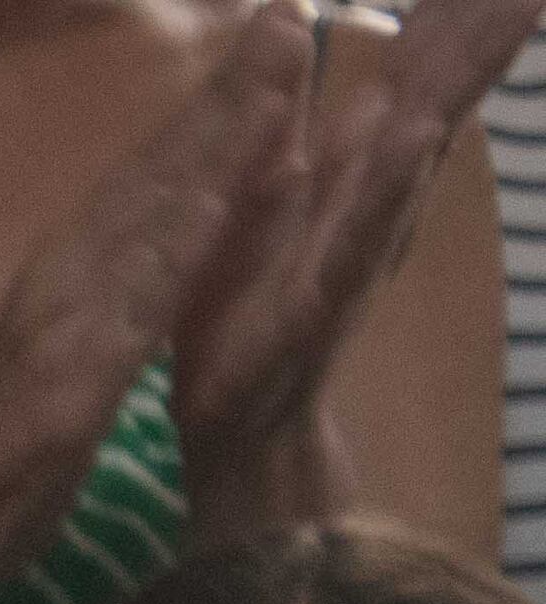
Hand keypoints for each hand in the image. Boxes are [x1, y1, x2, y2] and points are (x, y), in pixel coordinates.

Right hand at [0, 7, 304, 582]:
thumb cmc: (12, 441)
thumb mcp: (77, 344)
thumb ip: (118, 285)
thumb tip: (169, 221)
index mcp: (73, 268)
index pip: (153, 173)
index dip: (216, 103)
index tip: (276, 33)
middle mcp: (65, 274)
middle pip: (157, 174)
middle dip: (227, 96)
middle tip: (287, 17)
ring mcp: (65, 323)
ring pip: (151, 223)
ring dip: (213, 148)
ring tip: (273, 82)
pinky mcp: (70, 382)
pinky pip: (133, 311)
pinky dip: (175, 253)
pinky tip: (218, 205)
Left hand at [167, 0, 545, 531]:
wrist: (238, 413)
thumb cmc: (249, 293)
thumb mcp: (261, 187)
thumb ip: (291, 109)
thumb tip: (299, 18)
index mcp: (357, 161)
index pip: (418, 63)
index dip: (462, 4)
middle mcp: (377, 193)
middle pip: (440, 87)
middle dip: (488, 19)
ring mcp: (360, 242)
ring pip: (422, 147)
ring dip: (464, 79)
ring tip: (514, 8)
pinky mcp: (323, 296)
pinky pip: (363, 233)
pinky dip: (393, 186)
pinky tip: (416, 138)